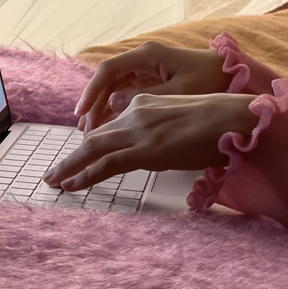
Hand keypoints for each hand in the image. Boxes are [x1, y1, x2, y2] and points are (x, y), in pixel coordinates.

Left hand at [43, 92, 259, 191]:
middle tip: (53, 173)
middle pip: (95, 137)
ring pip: (93, 149)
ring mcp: (138, 130)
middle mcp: (136, 113)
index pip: (111, 127)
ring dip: (70, 167)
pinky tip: (72, 184)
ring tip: (54, 182)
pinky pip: (106, 164)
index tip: (78, 158)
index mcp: (145, 104)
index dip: (91, 144)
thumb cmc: (219, 123)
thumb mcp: (183, 123)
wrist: (234, 118)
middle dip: (72, 157)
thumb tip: (155, 149)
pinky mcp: (144, 149)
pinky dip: (85, 175)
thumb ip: (163, 132)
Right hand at [72, 40, 231, 132]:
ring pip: (114, 89)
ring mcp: (146, 70)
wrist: (233, 74)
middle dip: (93, 105)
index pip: (109, 70)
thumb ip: (147, 98)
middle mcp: (142, 59)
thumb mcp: (180, 92)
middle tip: (83, 131)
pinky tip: (109, 128)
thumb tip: (113, 105)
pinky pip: (125, 95)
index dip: (91, 91)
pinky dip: (115, 110)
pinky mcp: (152, 82)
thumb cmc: (210, 80)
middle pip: (108, 81)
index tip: (81, 113)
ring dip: (102, 109)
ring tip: (90, 134)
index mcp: (148, 55)